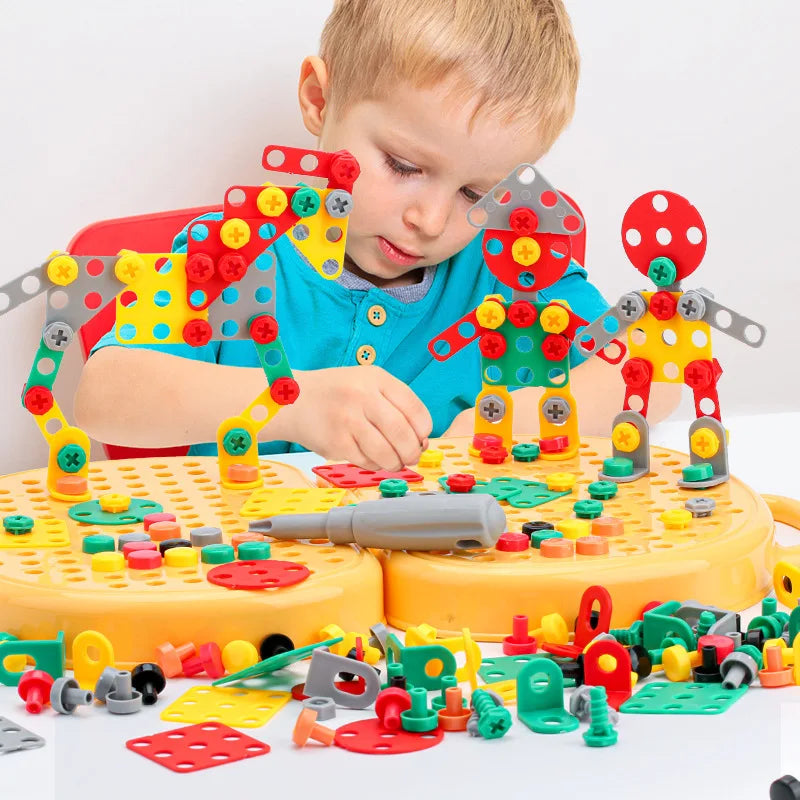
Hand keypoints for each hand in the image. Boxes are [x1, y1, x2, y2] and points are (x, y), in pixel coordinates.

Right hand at [287, 366, 431, 470]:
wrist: (292, 400)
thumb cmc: (336, 394)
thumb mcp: (367, 383)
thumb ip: (395, 405)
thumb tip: (421, 441)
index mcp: (377, 379)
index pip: (415, 409)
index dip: (424, 430)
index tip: (421, 437)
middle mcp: (363, 396)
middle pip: (404, 434)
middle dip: (413, 452)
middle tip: (411, 456)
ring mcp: (348, 420)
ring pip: (387, 453)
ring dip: (395, 463)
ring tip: (393, 461)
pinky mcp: (336, 442)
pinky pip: (367, 462)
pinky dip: (374, 465)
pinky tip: (371, 458)